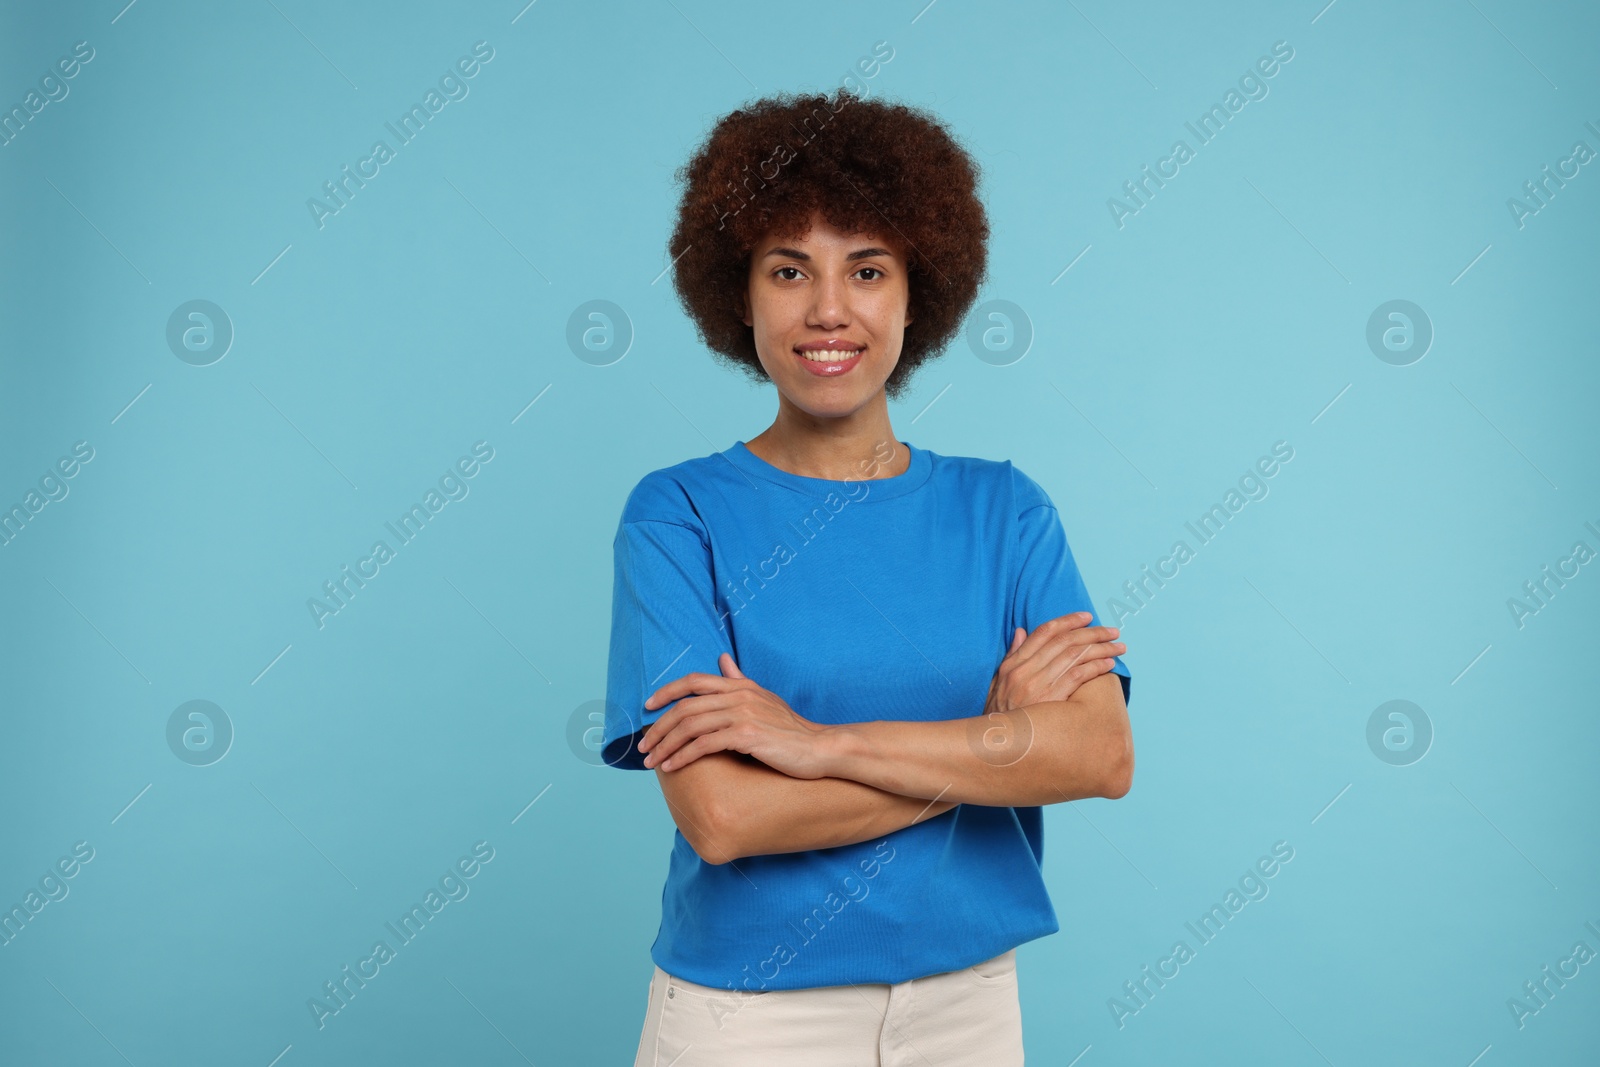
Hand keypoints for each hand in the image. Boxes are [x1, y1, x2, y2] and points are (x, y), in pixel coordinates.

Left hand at [637, 653, 834, 776]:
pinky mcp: (746, 736)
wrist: (819, 748)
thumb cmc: (791, 728)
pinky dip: (683, 756)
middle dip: (659, 726)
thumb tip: (723, 659)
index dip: (667, 691)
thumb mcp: (763, 698)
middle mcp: (739, 696)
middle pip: (686, 706)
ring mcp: (742, 714)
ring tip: (652, 761)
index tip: (648, 706)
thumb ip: (739, 680)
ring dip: (666, 744)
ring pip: (690, 726)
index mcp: (740, 686)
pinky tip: (672, 766)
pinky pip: (704, 745)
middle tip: (644, 746)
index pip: (694, 680)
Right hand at [984, 613, 1123, 717]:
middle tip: (1112, 630)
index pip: (1044, 632)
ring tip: (1119, 647)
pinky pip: (1078, 675)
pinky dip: (1096, 666)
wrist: (996, 745)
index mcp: (1013, 664)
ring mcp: (1038, 684)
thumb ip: (1011, 656)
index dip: (1068, 621)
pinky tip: (1109, 664)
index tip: (1086, 616)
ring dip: (1101, 648)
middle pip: (1064, 641)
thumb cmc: (1000, 717)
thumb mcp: (997, 683)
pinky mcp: (1051, 700)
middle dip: (1092, 632)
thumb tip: (1021, 631)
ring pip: (1075, 655)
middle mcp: (1025, 670)